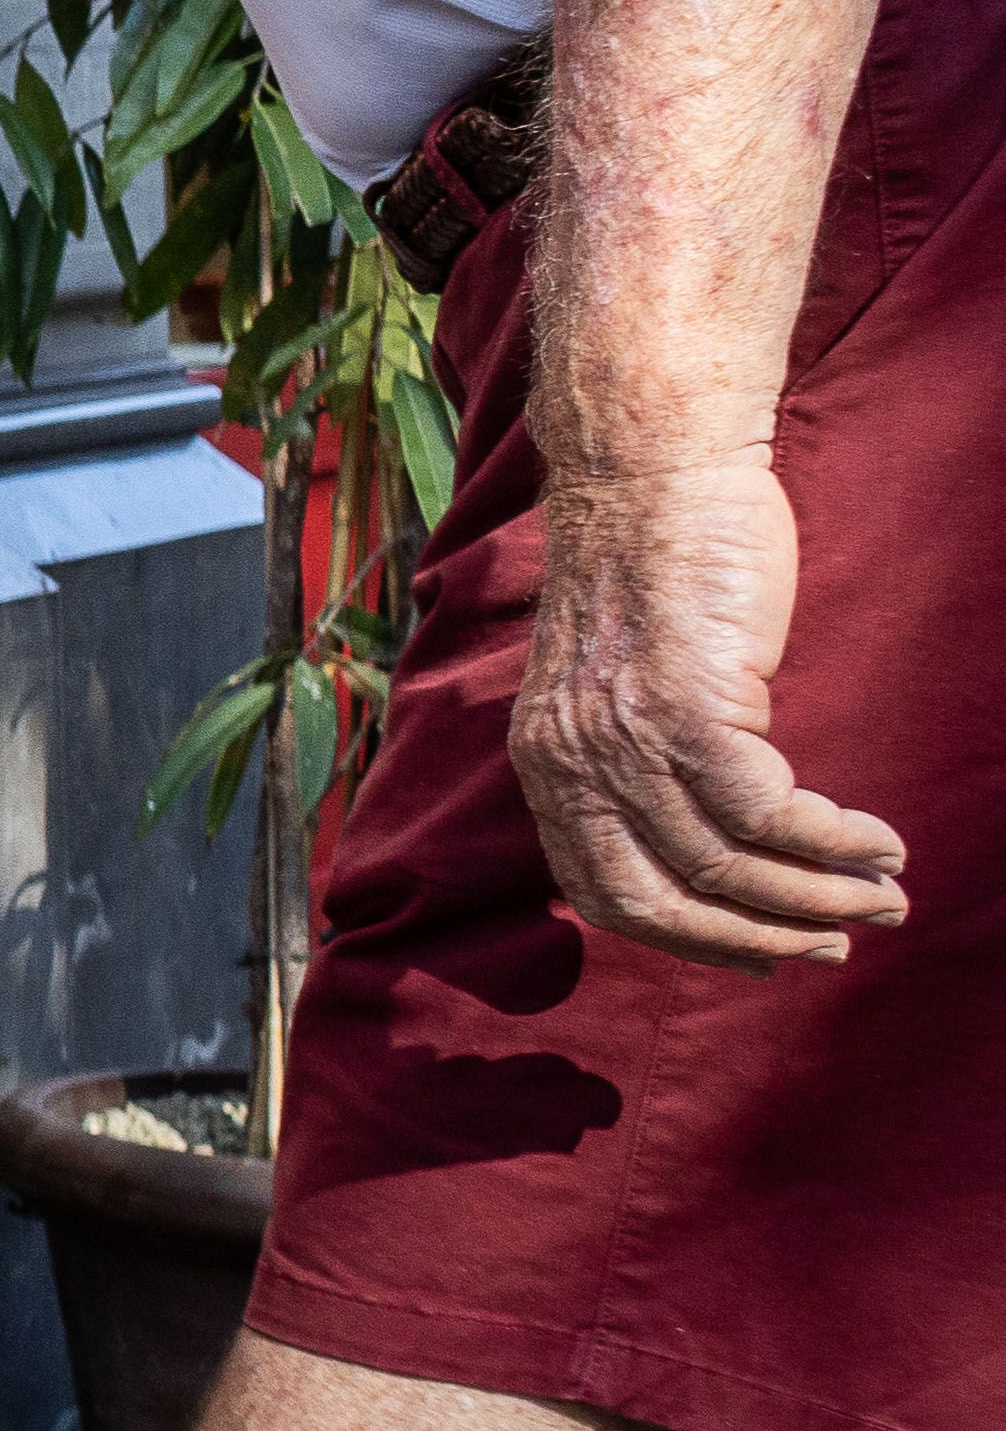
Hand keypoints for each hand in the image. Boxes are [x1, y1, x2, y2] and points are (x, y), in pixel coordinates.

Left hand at [514, 456, 910, 965]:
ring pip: (723, 864)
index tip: (762, 956)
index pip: (604, 893)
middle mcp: (569, 761)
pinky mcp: (685, 706)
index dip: (690, 940)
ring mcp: (623, 738)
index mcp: (546, 763)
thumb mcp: (617, 683)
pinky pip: (764, 810)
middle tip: (839, 947)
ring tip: (883, 897)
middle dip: (757, 939)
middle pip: (658, 902)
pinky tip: (876, 843)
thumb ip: (636, 759)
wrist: (651, 474)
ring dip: (816, 897)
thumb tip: (710, 839)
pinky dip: (828, 841)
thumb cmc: (654, 570)